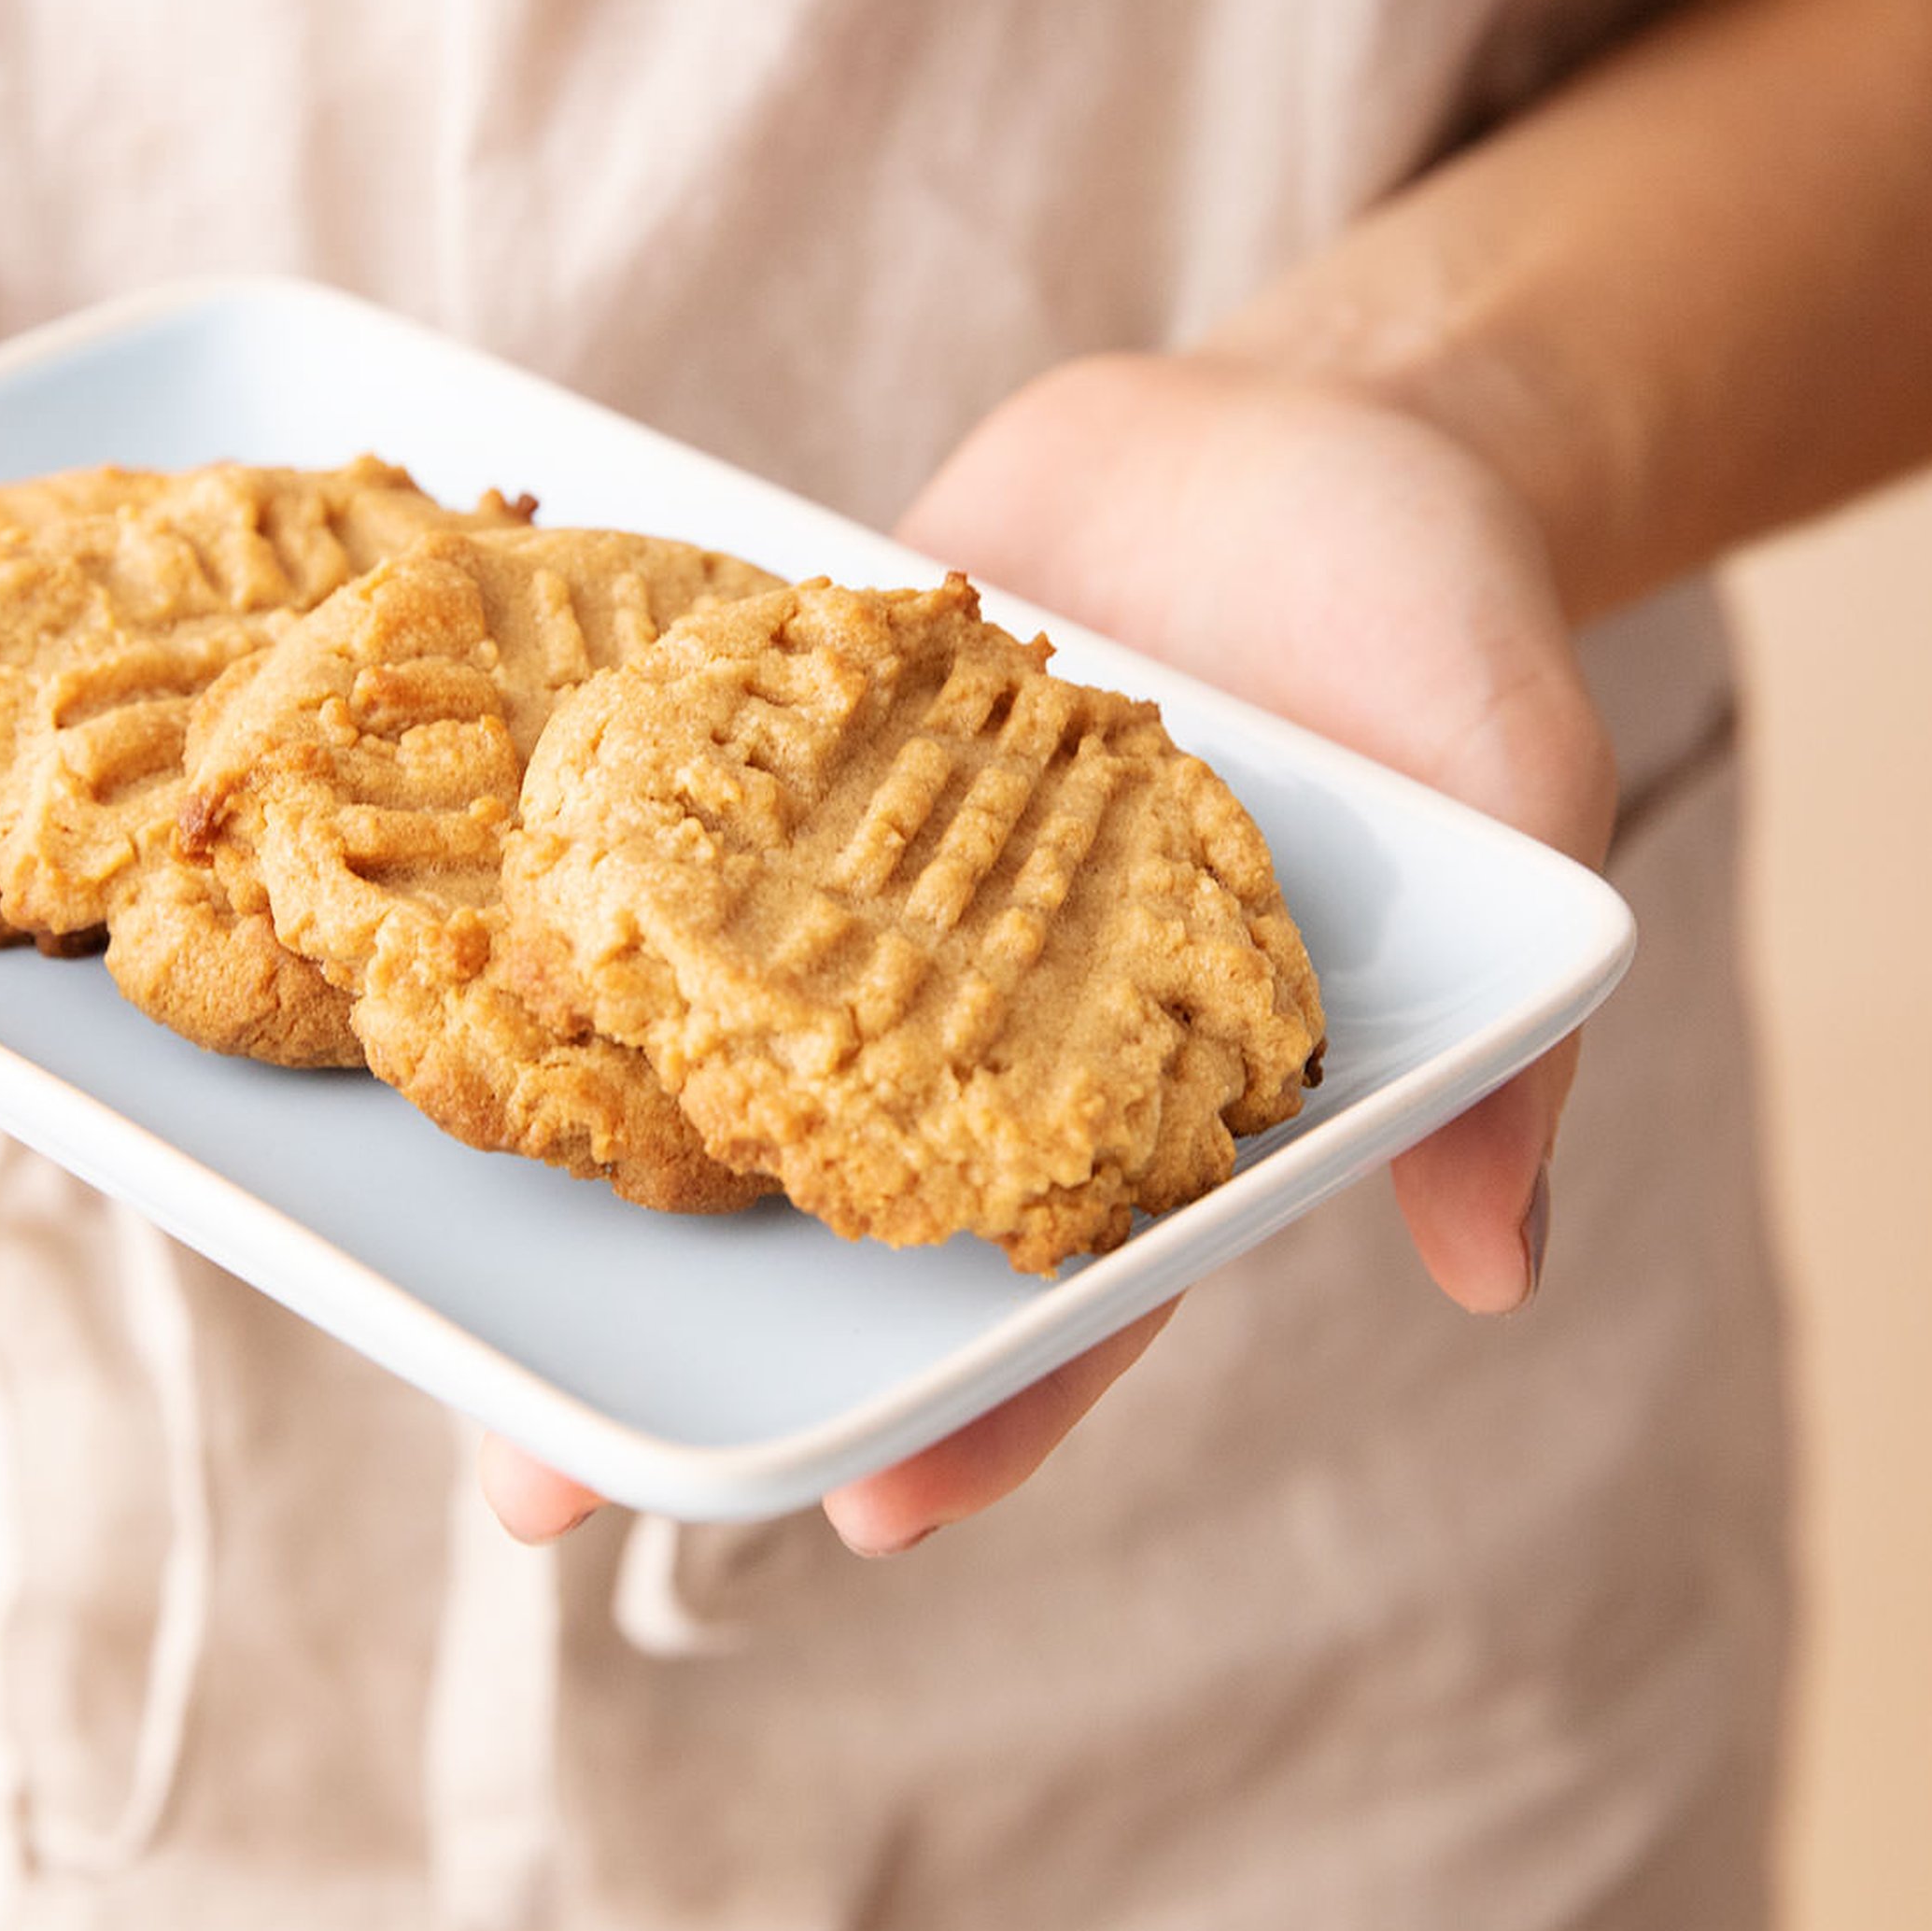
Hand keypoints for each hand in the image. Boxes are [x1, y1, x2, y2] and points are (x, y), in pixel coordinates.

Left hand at [483, 352, 1615, 1555]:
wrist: (1295, 415)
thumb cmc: (1433, 604)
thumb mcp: (1516, 768)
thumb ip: (1507, 1015)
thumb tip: (1502, 1266)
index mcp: (1159, 1076)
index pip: (1072, 1290)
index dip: (980, 1411)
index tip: (868, 1515)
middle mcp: (990, 1019)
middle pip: (839, 1223)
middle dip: (699, 1359)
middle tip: (540, 1503)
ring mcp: (868, 898)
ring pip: (711, 1060)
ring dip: (576, 1163)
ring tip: (417, 1290)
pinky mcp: (782, 761)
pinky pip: (661, 846)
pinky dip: (560, 903)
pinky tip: (415, 965)